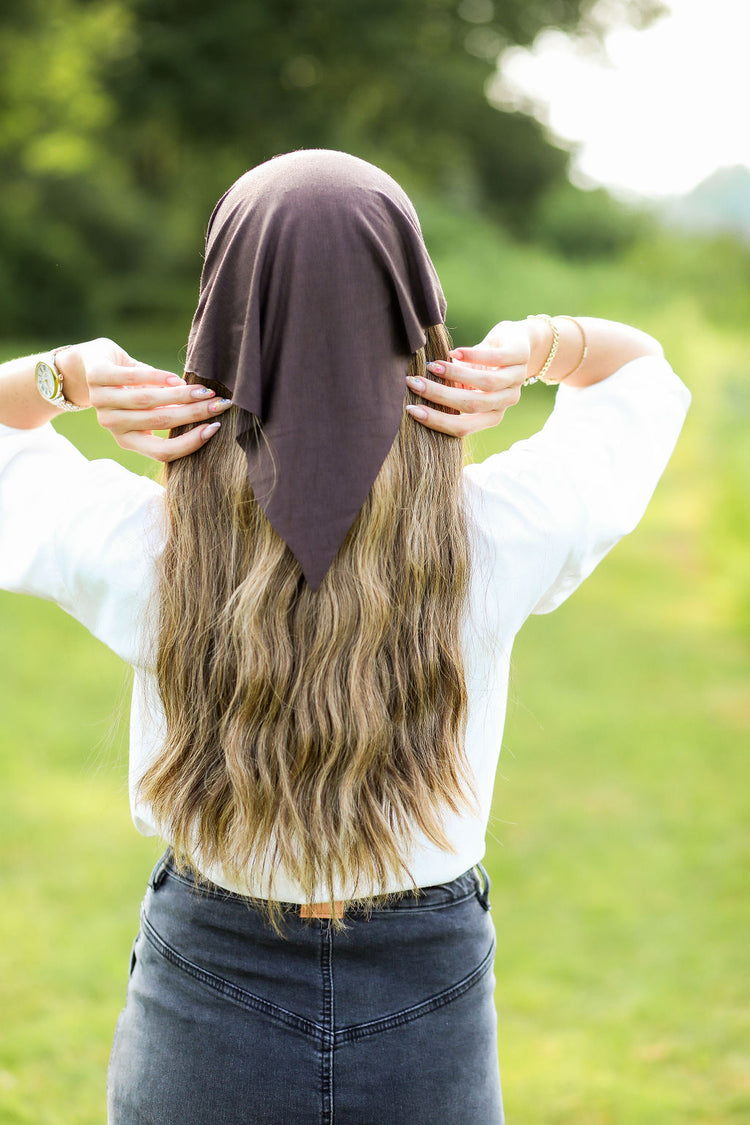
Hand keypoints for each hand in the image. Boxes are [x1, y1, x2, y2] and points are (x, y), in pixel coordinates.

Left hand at [59, 338, 231, 461]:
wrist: (87, 366)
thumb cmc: (127, 389)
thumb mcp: (147, 407)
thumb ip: (170, 412)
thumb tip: (206, 413)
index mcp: (127, 439)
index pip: (162, 451)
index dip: (190, 442)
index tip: (215, 428)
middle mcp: (113, 424)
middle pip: (159, 423)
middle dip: (195, 414)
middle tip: (220, 405)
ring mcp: (102, 401)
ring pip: (147, 402)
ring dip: (180, 396)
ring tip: (203, 391)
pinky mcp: (98, 377)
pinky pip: (132, 378)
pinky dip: (158, 377)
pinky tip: (176, 378)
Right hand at [405, 319, 532, 436]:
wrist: (516, 341)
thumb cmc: (483, 367)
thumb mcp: (466, 385)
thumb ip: (450, 393)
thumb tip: (414, 397)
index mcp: (491, 415)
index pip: (462, 427)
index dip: (436, 421)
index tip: (411, 409)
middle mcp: (506, 401)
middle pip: (471, 405)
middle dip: (439, 396)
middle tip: (414, 384)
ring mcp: (516, 380)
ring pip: (485, 384)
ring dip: (454, 375)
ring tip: (432, 366)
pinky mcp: (519, 357)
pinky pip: (496, 359)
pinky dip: (472, 356)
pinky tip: (454, 353)